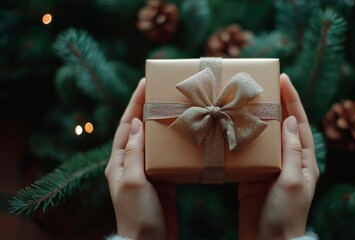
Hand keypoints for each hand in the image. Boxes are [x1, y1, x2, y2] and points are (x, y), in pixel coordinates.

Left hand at [105, 79, 176, 239]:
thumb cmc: (137, 214)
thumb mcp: (132, 181)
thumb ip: (134, 152)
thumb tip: (137, 123)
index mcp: (119, 161)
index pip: (127, 125)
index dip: (134, 103)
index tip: (144, 82)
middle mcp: (131, 163)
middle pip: (141, 129)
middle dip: (149, 108)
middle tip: (163, 90)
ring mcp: (147, 171)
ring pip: (155, 141)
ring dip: (164, 123)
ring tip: (176, 106)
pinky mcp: (162, 180)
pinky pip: (167, 156)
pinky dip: (174, 143)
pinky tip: (185, 134)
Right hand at [238, 73, 318, 239]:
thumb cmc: (285, 215)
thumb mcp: (292, 181)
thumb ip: (292, 151)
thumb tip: (291, 121)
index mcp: (304, 160)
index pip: (300, 123)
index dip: (293, 99)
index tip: (283, 79)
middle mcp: (289, 161)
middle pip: (282, 125)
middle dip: (274, 104)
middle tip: (260, 85)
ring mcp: (271, 168)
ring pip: (264, 137)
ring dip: (256, 119)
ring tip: (244, 102)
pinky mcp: (254, 177)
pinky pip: (249, 153)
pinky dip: (241, 139)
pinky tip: (232, 129)